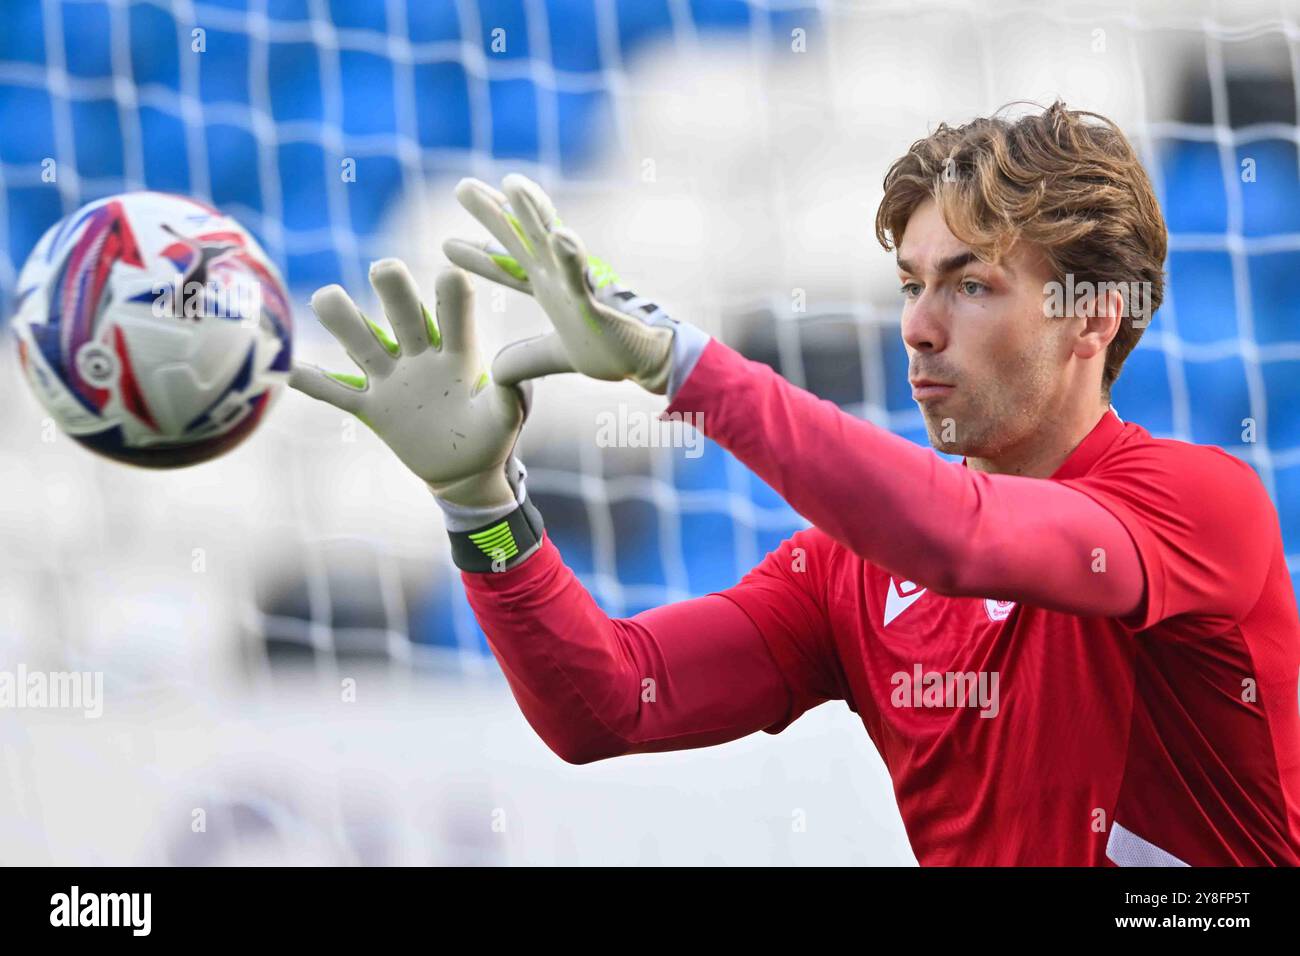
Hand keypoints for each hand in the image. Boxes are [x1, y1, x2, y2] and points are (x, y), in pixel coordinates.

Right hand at [290, 260, 523, 509]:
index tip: (451, 274)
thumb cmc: (492, 436)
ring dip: (345, 321)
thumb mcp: (504, 417)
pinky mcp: (373, 408)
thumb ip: (507, 396)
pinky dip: (313, 383)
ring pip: (362, 342)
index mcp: (459, 353)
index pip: (454, 315)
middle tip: (384, 270)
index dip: (452, 296)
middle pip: (403, 314)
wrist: (465, 470)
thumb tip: (508, 373)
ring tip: (327, 298)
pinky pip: (337, 393)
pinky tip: (286, 368)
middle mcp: (421, 356)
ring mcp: (393, 379)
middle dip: (394, 292)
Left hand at [443, 174, 704, 394]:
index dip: (478, 256)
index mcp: (549, 289)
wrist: (649, 360)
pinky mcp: (598, 297)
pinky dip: (572, 254)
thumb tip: (496, 372)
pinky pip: (584, 274)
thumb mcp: (555, 358)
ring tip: (512, 182)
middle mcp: (560, 277)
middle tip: (462, 187)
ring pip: (552, 239)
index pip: (506, 268)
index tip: (446, 245)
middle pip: (520, 239)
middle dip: (492, 214)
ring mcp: (579, 282)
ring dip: (533, 211)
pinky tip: (562, 235)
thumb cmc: (612, 351)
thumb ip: (527, 359)